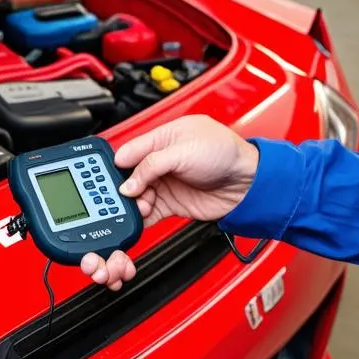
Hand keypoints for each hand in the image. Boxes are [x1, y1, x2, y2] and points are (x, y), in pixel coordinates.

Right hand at [81, 115, 257, 289]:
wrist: (249, 183)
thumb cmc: (226, 154)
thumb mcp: (183, 150)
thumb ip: (151, 165)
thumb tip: (128, 182)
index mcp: (163, 138)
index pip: (131, 151)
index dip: (118, 165)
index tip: (110, 178)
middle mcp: (162, 161)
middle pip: (130, 175)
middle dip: (123, 187)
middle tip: (121, 196)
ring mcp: (166, 183)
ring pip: (136, 195)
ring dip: (133, 203)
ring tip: (139, 206)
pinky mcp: (172, 203)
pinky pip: (148, 212)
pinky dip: (140, 218)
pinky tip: (137, 220)